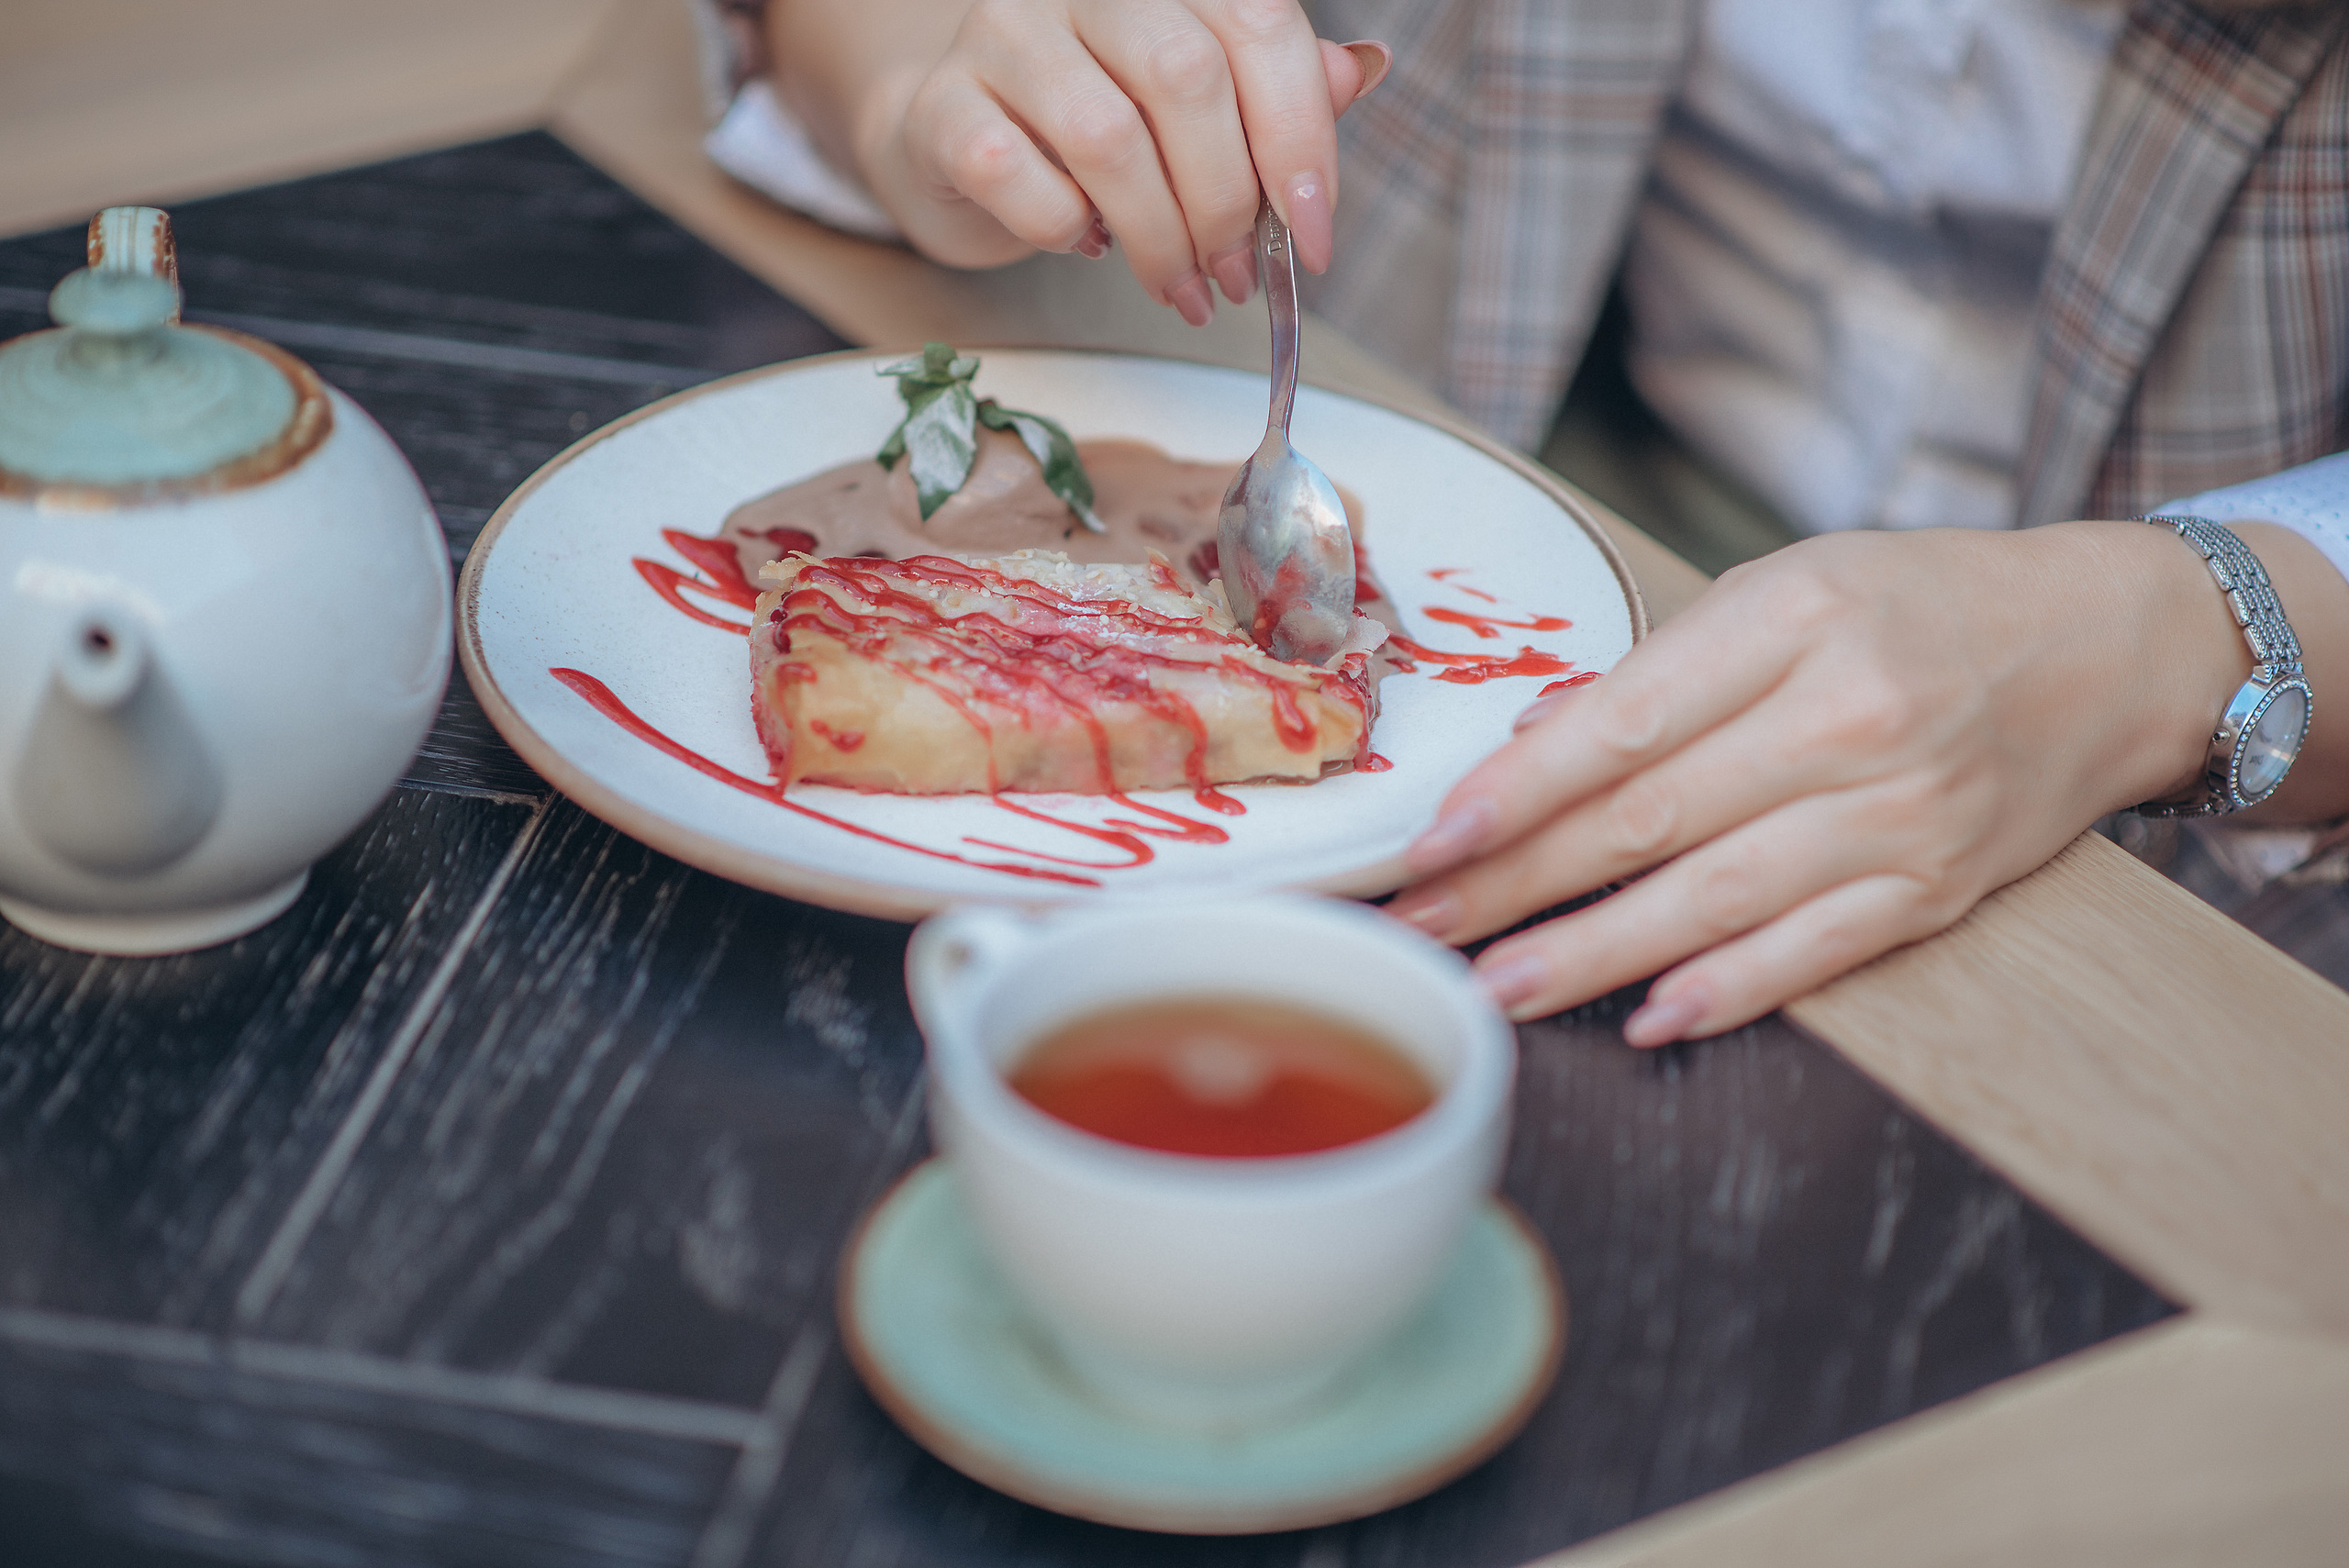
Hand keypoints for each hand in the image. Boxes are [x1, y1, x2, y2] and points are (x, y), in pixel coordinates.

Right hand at [810, 1, 1386, 319]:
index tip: (1313, 240)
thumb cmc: (1091, 122)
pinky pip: (1015, 175)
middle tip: (1236, 276)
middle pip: (1186, 78)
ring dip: (1159, 237)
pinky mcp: (941, 106)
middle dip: (1226, 202)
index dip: (1301, 138)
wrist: (957, 137)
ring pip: (1106, 136)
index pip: (1257, 23)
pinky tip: (1087, 245)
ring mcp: (1001, 34)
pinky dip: (1066, 231)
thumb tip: (1357, 73)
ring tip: (1180, 288)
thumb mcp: (1197, 103)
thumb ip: (1275, 85)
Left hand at [1384, 523, 2252, 1044]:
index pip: (1624, 726)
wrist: (2107, 647)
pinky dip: (1727, 992)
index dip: (1514, 795)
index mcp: (1795, 620)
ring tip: (1495, 989)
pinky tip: (1644, 1019)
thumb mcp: (1787, 587)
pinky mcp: (1938, 886)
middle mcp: (1851, 718)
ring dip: (1592, 956)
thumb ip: (1662, 669)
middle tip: (1422, 928)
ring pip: (1715, 900)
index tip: (1430, 842)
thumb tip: (1532, 739)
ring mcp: (1902, 812)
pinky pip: (1813, 951)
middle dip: (1517, 883)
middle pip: (1649, 820)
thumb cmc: (1920, 604)